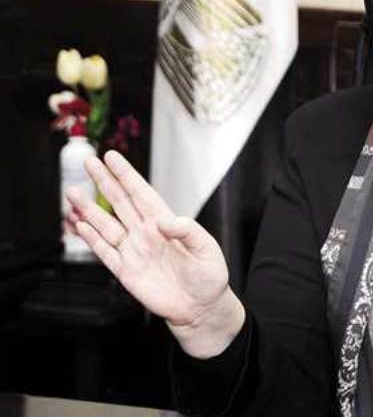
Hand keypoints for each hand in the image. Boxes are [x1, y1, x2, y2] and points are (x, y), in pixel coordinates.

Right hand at [64, 150, 243, 356]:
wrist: (201, 307)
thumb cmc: (209, 276)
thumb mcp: (207, 249)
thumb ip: (188, 231)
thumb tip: (165, 220)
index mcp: (165, 223)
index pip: (142, 194)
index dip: (127, 175)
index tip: (112, 157)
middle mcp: (146, 233)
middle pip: (120, 202)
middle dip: (104, 182)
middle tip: (88, 162)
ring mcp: (134, 251)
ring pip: (106, 225)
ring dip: (89, 209)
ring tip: (73, 192)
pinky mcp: (126, 271)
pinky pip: (105, 252)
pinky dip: (91, 238)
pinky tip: (79, 225)